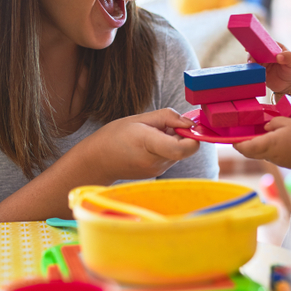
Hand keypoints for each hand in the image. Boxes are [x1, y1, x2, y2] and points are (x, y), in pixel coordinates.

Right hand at [80, 108, 200, 180]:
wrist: (97, 161)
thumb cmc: (115, 136)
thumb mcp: (139, 118)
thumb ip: (167, 117)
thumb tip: (189, 122)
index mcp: (150, 144)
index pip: (184, 148)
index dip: (193, 136)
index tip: (185, 125)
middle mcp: (156, 162)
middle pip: (185, 148)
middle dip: (181, 134)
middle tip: (162, 126)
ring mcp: (157, 171)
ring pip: (179, 152)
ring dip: (173, 141)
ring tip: (151, 135)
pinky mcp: (157, 173)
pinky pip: (171, 158)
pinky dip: (166, 148)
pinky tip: (149, 145)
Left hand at [233, 117, 290, 169]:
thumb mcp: (287, 122)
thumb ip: (273, 123)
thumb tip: (265, 128)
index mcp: (267, 144)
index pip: (245, 147)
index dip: (237, 144)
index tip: (232, 139)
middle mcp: (269, 155)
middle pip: (250, 153)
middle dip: (244, 146)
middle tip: (242, 137)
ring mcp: (276, 161)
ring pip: (260, 155)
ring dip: (257, 147)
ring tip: (260, 136)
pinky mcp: (284, 164)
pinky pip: (270, 157)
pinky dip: (268, 150)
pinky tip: (275, 142)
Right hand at [256, 43, 290, 94]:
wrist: (290, 85)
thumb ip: (288, 57)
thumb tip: (278, 56)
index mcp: (274, 48)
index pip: (265, 43)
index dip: (258, 42)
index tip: (252, 45)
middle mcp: (267, 55)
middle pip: (256, 51)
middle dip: (252, 54)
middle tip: (251, 59)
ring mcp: (263, 64)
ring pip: (254, 61)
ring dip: (251, 63)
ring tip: (253, 67)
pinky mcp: (260, 72)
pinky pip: (254, 71)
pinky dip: (253, 72)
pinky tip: (256, 74)